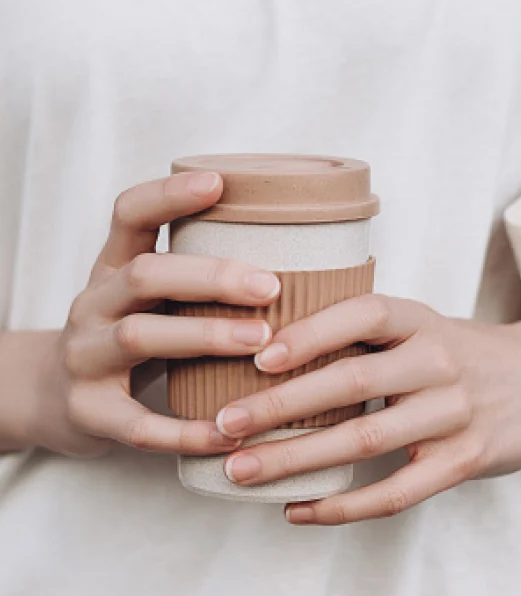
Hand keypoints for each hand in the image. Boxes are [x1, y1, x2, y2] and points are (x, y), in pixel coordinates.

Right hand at [32, 171, 279, 456]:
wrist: (53, 396)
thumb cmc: (127, 337)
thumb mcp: (146, 298)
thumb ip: (192, 281)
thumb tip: (288, 265)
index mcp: (111, 269)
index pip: (128, 214)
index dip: (169, 194)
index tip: (220, 182)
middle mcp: (92, 304)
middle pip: (146, 275)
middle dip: (211, 277)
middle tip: (270, 286)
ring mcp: (84, 357)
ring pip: (139, 336)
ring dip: (204, 336)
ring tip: (260, 342)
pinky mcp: (87, 412)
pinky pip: (138, 424)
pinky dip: (185, 429)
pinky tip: (228, 431)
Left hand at [215, 295, 520, 524]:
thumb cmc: (456, 350)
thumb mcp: (419, 325)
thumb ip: (363, 334)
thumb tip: (273, 347)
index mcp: (420, 319)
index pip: (363, 315)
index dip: (310, 334)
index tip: (258, 358)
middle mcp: (438, 362)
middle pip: (352, 383)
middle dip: (281, 406)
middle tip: (225, 425)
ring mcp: (454, 414)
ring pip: (365, 441)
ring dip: (296, 460)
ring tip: (242, 470)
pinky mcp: (464, 461)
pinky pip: (395, 494)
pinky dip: (341, 507)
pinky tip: (297, 510)